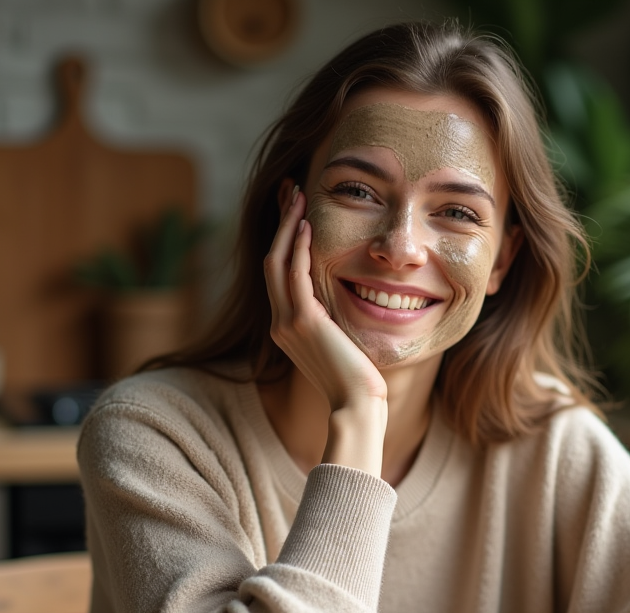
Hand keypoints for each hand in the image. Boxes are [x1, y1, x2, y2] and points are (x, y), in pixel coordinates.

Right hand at [264, 187, 386, 412]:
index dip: (285, 239)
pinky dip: (300, 247)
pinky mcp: (304, 321)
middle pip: (271, 261)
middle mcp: (279, 323)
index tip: (296, 212)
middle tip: (291, 191)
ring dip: (288, 226)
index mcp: (285, 328)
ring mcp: (287, 323)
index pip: (278, 274)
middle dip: (281, 223)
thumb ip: (333, 323)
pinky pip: (295, 275)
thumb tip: (347, 304)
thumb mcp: (340, 345)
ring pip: (278, 262)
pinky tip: (309, 225)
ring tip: (298, 196)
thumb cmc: (358, 380)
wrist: (356, 405)